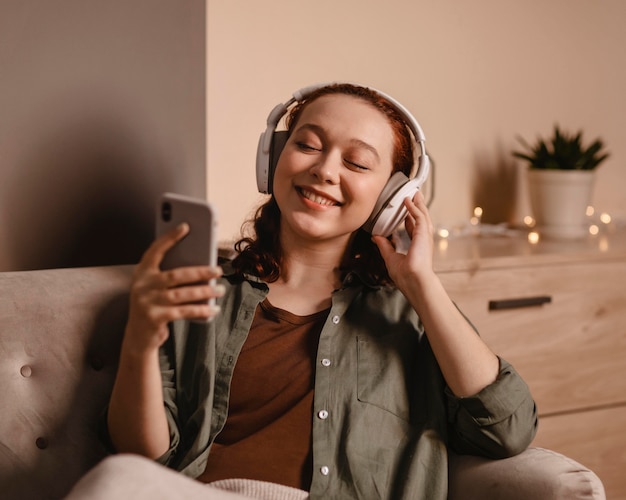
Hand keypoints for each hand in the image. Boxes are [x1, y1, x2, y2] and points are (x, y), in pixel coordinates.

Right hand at [124, 223, 223, 353]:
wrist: (138, 336)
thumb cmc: (153, 305)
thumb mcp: (155, 288)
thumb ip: (169, 276)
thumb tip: (201, 267)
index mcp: (142, 273)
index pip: (155, 250)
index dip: (169, 238)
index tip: (185, 226)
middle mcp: (142, 285)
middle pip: (177, 275)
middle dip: (201, 272)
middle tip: (218, 271)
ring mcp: (146, 302)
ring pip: (183, 294)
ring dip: (206, 292)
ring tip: (220, 290)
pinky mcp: (155, 318)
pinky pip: (184, 311)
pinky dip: (202, 310)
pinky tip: (214, 309)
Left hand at [372, 191, 434, 289]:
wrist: (414, 281)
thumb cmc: (405, 275)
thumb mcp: (390, 257)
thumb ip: (384, 246)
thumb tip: (376, 237)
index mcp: (417, 246)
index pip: (414, 228)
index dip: (410, 218)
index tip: (405, 211)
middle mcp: (422, 240)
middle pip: (421, 218)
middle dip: (417, 206)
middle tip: (414, 195)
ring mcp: (425, 236)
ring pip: (423, 215)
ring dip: (418, 203)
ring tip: (415, 193)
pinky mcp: (424, 234)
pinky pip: (419, 216)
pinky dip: (413, 207)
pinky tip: (408, 201)